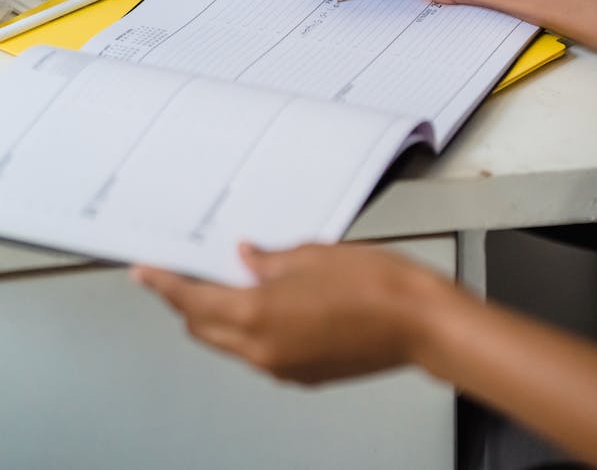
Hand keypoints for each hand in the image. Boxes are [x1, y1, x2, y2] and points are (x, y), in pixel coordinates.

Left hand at [132, 242, 442, 384]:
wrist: (418, 323)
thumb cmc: (376, 285)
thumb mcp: (313, 255)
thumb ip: (270, 260)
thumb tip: (247, 259)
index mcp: (259, 314)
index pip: (192, 301)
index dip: (164, 286)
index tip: (145, 274)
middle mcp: (263, 348)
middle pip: (204, 327)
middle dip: (189, 301)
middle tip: (187, 272)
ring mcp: (282, 366)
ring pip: (230, 343)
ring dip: (220, 316)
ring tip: (232, 281)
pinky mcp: (302, 374)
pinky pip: (259, 353)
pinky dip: (251, 330)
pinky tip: (269, 302)